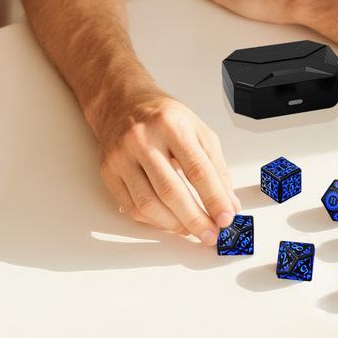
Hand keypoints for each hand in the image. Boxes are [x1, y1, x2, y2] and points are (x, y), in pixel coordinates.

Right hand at [95, 86, 239, 242]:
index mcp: (172, 125)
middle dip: (195, 219)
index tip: (226, 218)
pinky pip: (132, 207)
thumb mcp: (198, 130)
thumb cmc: (164, 117)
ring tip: (192, 230)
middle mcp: (143, 139)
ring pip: (148, 204)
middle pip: (171, 191)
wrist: (122, 103)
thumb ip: (216, 167)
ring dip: (174, 225)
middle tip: (210, 234)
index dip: (214, 199)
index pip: (198, 170)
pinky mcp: (108, 171)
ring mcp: (122, 156)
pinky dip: (154, 221)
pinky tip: (169, 222)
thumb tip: (229, 203)